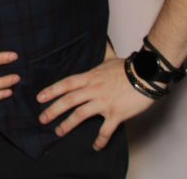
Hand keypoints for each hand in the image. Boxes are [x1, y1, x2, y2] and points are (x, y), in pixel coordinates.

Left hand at [36, 53, 153, 149]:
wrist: (147, 75)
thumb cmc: (128, 67)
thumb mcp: (110, 58)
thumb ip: (102, 52)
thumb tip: (101, 39)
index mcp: (89, 77)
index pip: (65, 84)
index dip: (51, 91)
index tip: (39, 98)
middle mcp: (93, 90)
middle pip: (68, 100)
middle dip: (53, 110)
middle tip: (42, 119)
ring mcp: (104, 102)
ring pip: (80, 114)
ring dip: (68, 124)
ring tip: (58, 132)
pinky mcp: (116, 113)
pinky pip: (106, 129)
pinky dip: (100, 139)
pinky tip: (96, 146)